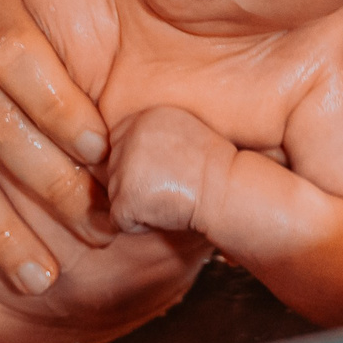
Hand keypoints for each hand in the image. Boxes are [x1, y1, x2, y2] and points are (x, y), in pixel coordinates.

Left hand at [104, 105, 231, 235]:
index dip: (140, 165)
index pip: (118, 144)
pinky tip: (165, 214)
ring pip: (116, 195)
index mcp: (143, 117)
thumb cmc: (215, 170)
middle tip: (172, 186)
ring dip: (139, 205)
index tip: (167, 172)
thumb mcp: (184, 133)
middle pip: (113, 170)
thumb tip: (120, 150)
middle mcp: (130, 135)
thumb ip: (151, 135)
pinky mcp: (127, 195)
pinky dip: (139, 225)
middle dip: (137, 185)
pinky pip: (120, 219)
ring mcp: (125, 165)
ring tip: (171, 198)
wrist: (229, 191)